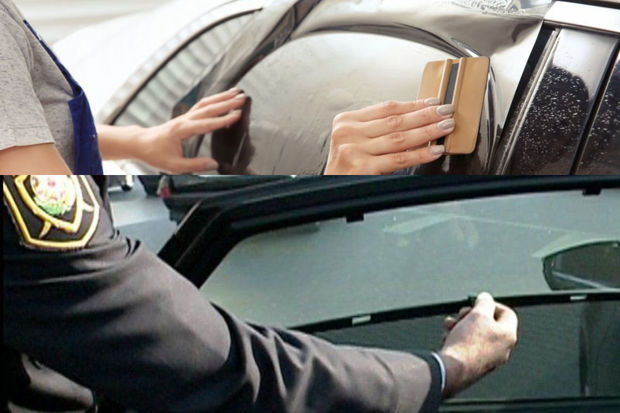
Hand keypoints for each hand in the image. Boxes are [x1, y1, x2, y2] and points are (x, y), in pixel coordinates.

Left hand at [135, 88, 245, 173]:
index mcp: (182, 130)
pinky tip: (223, 98)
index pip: (206, 124)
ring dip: (222, 97)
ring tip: (237, 92)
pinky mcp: (186, 117)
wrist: (140, 143)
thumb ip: (195, 165)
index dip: (222, 120)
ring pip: (206, 103)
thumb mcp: (174, 165)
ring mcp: (185, 116)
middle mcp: (184, 120)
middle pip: (208, 108)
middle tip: (242, 98)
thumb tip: (214, 164)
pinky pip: (202, 105)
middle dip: (226, 103)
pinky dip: (214, 100)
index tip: (236, 116)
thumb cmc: (154, 154)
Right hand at [324, 98, 454, 174]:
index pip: (386, 108)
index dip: (413, 104)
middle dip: (425, 115)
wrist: (326, 192)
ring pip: (399, 138)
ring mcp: (354, 150)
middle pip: (395, 120)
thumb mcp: (353, 141)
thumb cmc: (343, 169)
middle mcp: (348, 133)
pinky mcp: (362, 168)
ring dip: (427, 131)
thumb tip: (416, 120)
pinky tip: (434, 150)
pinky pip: (398, 159)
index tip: (432, 101)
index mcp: (346, 121)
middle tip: (446, 111)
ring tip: (445, 127)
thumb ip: (375, 129)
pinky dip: (419, 154)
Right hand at [439, 292, 517, 396]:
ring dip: (461, 325)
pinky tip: (448, 336)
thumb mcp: (477, 314)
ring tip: (450, 325)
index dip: (491, 304)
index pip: (506, 313)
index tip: (478, 302)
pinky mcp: (476, 364)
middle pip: (489, 323)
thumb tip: (485, 298)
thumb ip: (484, 302)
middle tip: (462, 314)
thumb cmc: (467, 343)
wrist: (452, 368)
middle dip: (471, 315)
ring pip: (476, 334)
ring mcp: (489, 357)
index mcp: (508, 335)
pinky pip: (469, 345)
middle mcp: (502, 348)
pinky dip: (459, 338)